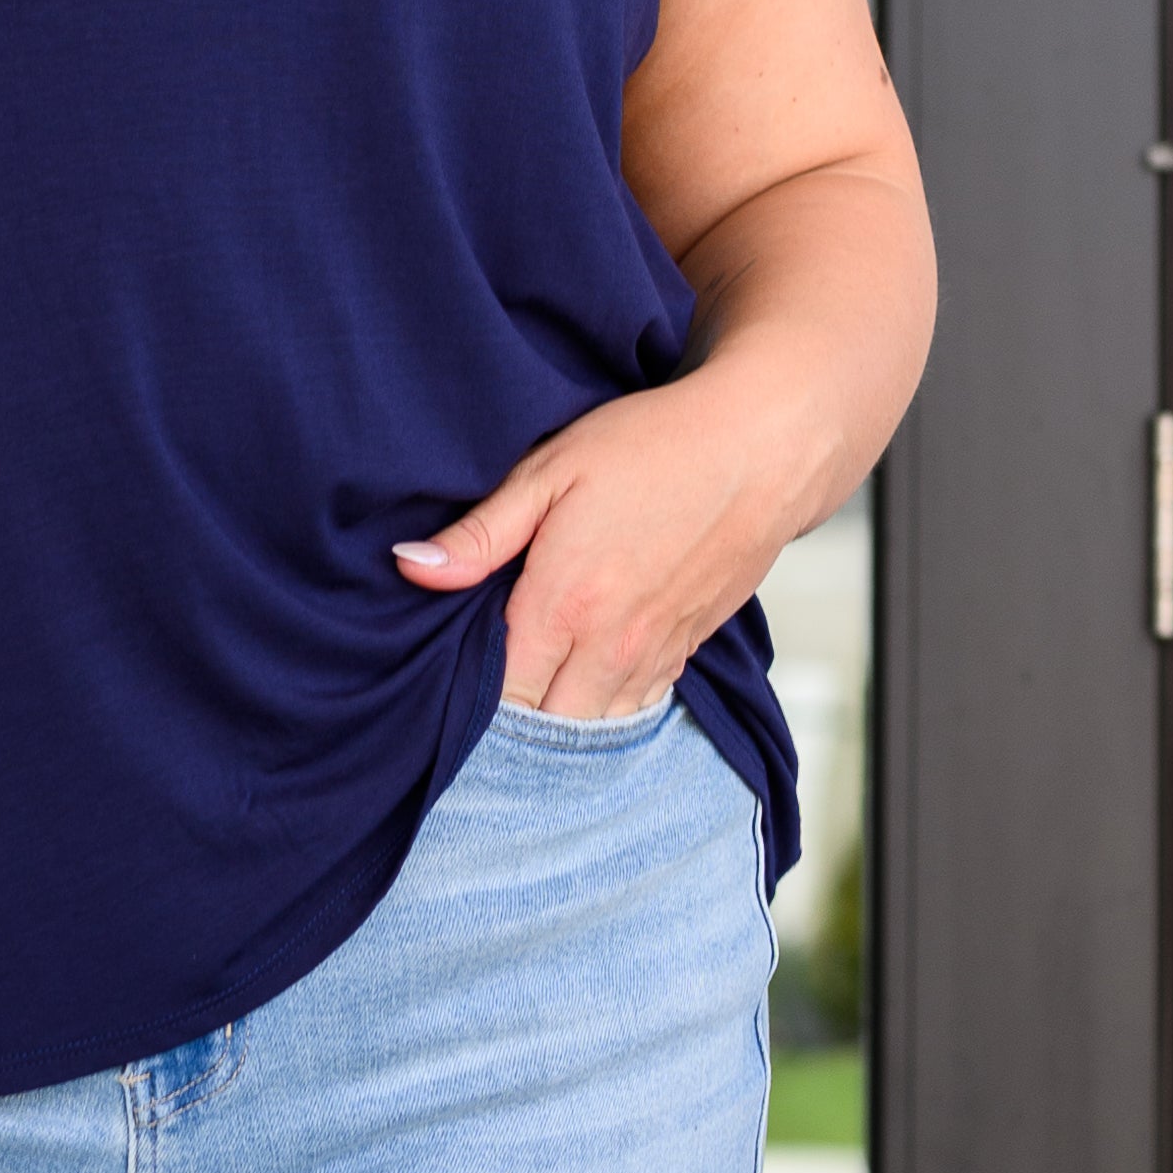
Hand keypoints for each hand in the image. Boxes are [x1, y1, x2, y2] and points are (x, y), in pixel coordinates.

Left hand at [394, 373, 786, 720]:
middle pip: (547, 727)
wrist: (763, 446)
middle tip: (486, 701)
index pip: (501, 696)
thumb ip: (480, 533)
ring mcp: (655, 651)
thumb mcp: (550, 471)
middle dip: (514, 724)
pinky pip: (640, 704)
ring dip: (563, 721)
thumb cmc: (651, 445)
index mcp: (562, 604)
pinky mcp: (689, 646)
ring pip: (596, 726)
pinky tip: (588, 683)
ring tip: (534, 702)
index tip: (450, 691)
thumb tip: (409, 567)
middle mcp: (610, 644)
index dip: (472, 703)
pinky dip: (610, 705)